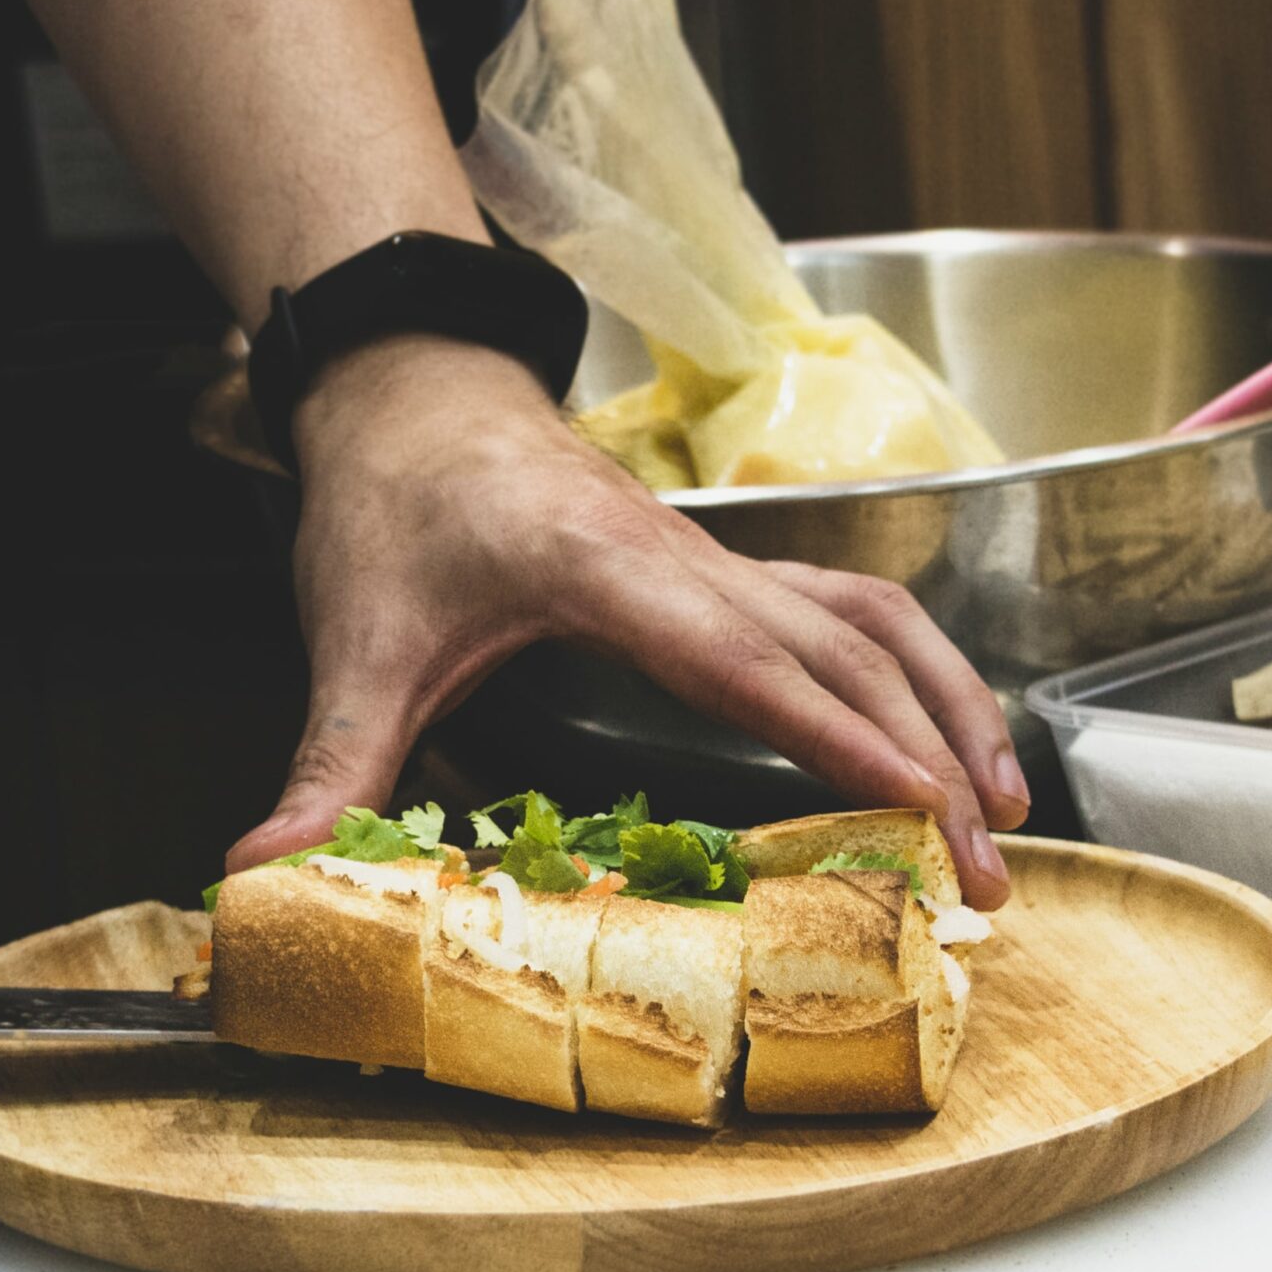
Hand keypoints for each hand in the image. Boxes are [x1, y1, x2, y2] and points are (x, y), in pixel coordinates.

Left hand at [225, 336, 1029, 907]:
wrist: (412, 389)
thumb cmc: (393, 500)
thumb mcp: (353, 642)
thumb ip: (330, 763)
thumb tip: (266, 867)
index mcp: (609, 574)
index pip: (752, 665)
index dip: (846, 740)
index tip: (924, 810)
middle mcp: (691, 562)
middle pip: (851, 655)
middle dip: (936, 764)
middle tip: (987, 881)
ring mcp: (721, 561)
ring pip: (879, 623)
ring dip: (955, 709)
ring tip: (1006, 814)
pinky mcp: (727, 570)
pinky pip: (854, 612)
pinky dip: (915, 674)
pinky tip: (940, 739)